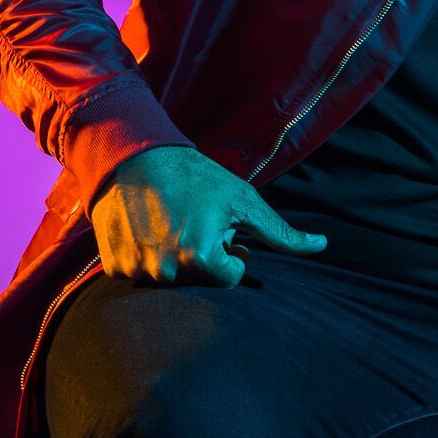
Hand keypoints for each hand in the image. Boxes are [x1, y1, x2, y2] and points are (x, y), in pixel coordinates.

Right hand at [90, 146, 326, 286]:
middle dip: (206, 257)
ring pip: (171, 278)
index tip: (226, 234)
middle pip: (200, 280)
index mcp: (201, 257)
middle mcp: (166, 270)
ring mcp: (136, 269)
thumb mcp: (245, 201)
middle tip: (199, 224)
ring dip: (178, 258)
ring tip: (175, 223)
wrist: (134, 157)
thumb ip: (282, 233)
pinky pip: (141, 272)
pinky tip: (150, 229)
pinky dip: (150, 256)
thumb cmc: (198, 178)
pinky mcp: (114, 264)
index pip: (228, 277)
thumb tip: (323, 245)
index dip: (232, 255)